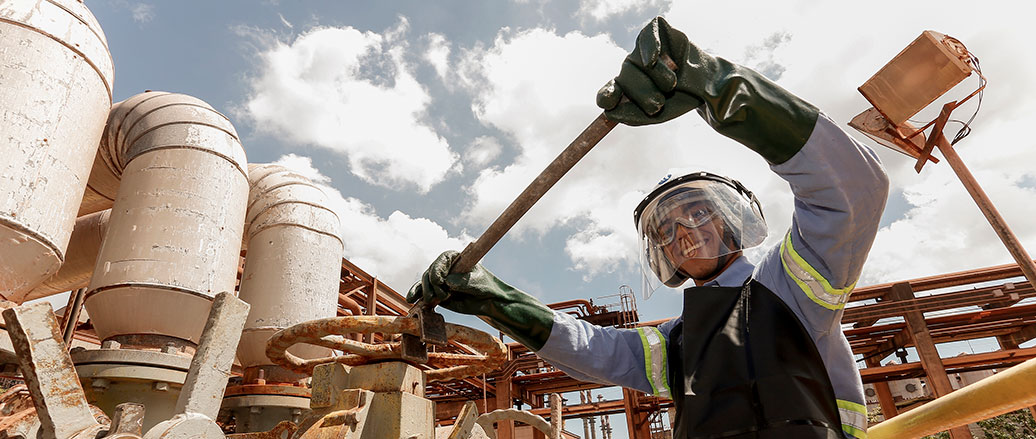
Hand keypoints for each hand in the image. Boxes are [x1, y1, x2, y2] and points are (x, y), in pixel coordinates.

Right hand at [407, 250, 554, 349]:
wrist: (489, 301)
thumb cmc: (486, 287)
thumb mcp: (477, 283)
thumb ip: (463, 282)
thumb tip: (448, 282)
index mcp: (457, 259)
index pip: (443, 259)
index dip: (438, 268)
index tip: (439, 280)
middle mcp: (446, 268)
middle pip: (431, 272)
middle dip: (431, 284)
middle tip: (441, 295)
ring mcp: (440, 280)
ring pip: (425, 282)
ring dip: (426, 292)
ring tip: (432, 301)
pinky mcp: (436, 292)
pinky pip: (422, 291)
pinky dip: (416, 294)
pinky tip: (411, 299)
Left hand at [596, 16, 703, 125]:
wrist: (707, 86)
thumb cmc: (679, 99)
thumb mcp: (657, 115)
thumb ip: (633, 116)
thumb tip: (608, 113)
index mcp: (626, 88)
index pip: (607, 92)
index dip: (606, 95)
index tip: (609, 101)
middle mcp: (630, 67)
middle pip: (623, 78)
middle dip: (641, 94)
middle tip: (658, 104)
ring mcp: (641, 49)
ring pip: (637, 61)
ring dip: (657, 77)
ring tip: (673, 84)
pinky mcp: (655, 31)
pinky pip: (647, 37)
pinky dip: (650, 48)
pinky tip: (654, 59)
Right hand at [597, 16, 817, 162]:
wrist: (740, 114)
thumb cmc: (739, 98)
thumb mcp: (728, 90)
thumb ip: (702, 84)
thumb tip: (678, 80)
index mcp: (684, 50)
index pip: (655, 30)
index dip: (650, 43)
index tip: (657, 61)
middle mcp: (662, 63)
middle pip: (635, 60)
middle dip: (643, 82)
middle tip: (664, 101)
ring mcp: (649, 82)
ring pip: (624, 79)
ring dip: (631, 95)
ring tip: (656, 111)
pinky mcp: (640, 102)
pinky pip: (617, 96)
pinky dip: (610, 100)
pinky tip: (608, 110)